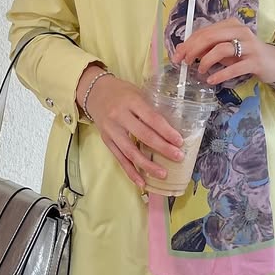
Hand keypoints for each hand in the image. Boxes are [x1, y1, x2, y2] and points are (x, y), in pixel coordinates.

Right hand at [77, 69, 184, 191]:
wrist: (94, 92)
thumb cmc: (122, 91)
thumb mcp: (137, 92)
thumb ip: (151, 107)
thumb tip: (173, 126)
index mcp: (131, 101)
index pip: (151, 118)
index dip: (166, 131)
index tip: (179, 141)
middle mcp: (119, 116)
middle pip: (143, 136)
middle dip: (162, 148)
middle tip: (178, 157)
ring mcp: (111, 130)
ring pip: (130, 152)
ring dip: (148, 165)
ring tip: (163, 174)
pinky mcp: (106, 141)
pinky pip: (120, 159)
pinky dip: (131, 172)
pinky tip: (142, 182)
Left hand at [175, 17, 274, 88]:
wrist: (274, 62)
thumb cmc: (246, 54)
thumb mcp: (227, 48)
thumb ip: (209, 48)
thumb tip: (185, 51)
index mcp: (230, 24)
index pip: (204, 31)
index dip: (188, 43)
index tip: (177, 56)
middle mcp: (240, 31)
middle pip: (210, 37)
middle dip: (192, 50)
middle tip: (183, 63)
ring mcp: (249, 46)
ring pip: (221, 49)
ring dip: (206, 61)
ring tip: (200, 71)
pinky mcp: (255, 61)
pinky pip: (234, 67)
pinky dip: (220, 74)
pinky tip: (211, 80)